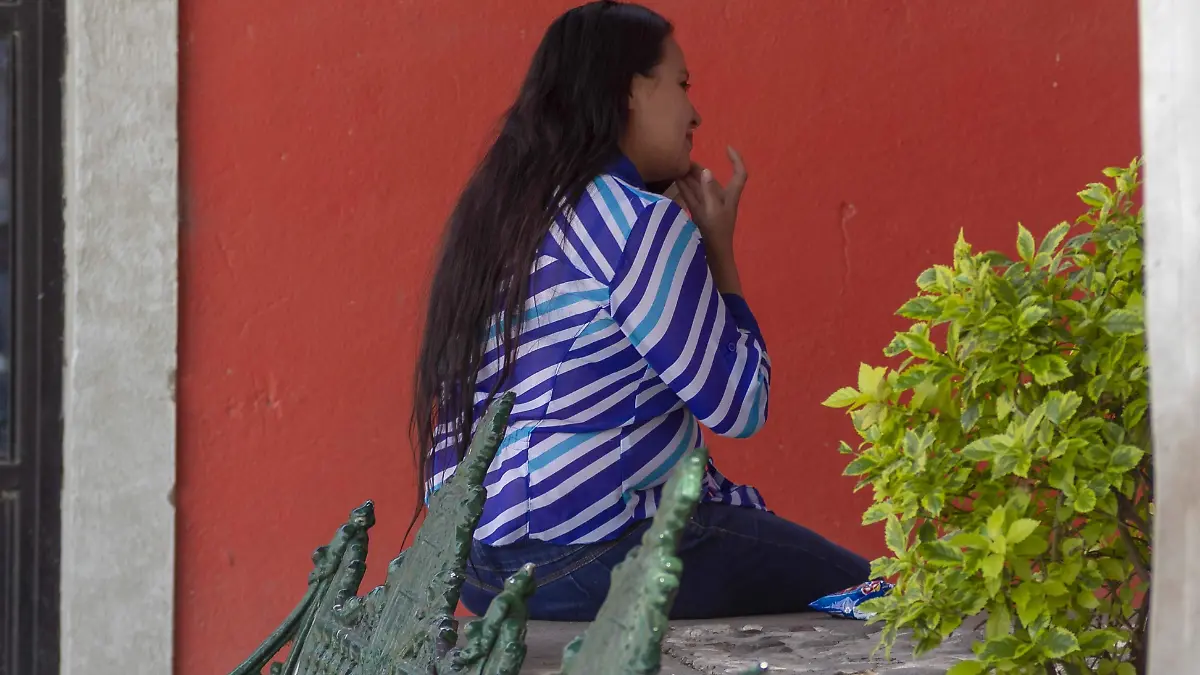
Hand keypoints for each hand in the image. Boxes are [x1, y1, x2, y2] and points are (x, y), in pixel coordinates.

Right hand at [674, 146, 747, 294]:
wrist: (713, 259)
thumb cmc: (716, 236)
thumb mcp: (712, 212)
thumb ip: (708, 191)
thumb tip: (705, 171)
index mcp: (730, 198)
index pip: (739, 174)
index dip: (736, 160)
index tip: (726, 148)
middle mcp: (721, 200)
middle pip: (712, 179)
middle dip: (700, 169)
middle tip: (684, 160)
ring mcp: (710, 208)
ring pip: (700, 188)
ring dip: (690, 178)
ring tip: (677, 167)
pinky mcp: (701, 216)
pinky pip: (693, 199)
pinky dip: (686, 190)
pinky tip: (677, 182)